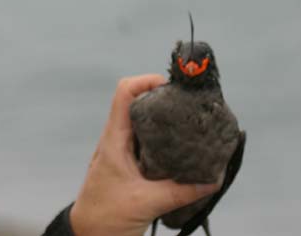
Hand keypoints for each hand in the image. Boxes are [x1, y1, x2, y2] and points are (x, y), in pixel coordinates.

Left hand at [69, 74, 220, 235]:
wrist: (89, 235)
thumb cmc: (106, 217)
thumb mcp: (146, 203)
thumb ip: (180, 191)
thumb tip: (212, 179)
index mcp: (114, 140)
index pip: (124, 93)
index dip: (146, 81)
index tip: (171, 86)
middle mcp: (117, 139)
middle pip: (137, 102)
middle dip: (163, 98)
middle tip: (190, 105)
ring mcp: (122, 151)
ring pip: (143, 123)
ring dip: (164, 120)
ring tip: (192, 122)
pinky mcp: (129, 165)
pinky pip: (148, 143)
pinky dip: (165, 141)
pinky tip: (184, 149)